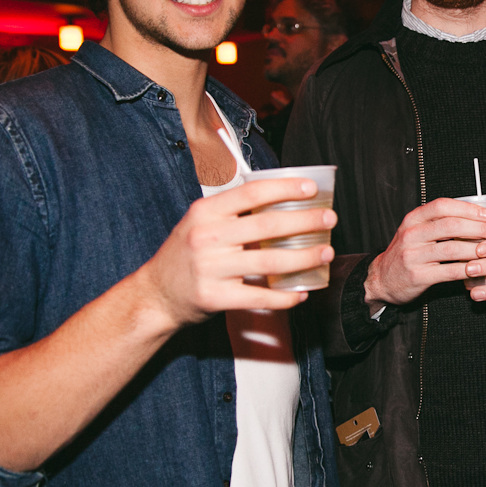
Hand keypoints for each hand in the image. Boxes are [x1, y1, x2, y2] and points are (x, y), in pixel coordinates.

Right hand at [139, 177, 336, 327]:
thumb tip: (281, 198)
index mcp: (205, 212)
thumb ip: (232, 212)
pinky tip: (302, 292)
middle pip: (267, 226)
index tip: (311, 189)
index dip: (285, 188)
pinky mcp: (215, 298)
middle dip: (305, 221)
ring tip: (326, 253)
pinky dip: (285, 296)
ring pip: (270, 263)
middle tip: (329, 220)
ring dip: (305, 258)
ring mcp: (211, 269)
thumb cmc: (186, 254)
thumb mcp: (200, 222)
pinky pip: (260, 298)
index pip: (251, 193)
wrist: (155, 294)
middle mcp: (207, 237)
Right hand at [365, 198, 485, 306]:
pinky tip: (480, 269)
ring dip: (478, 249)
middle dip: (479, 228)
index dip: (467, 209)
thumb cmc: (407, 253)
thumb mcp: (416, 231)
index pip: (442, 206)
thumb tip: (477, 218)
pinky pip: (448, 271)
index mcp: (414, 219)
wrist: (381, 280)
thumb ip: (439, 222)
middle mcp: (412, 234)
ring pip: (452, 248)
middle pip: (451, 225)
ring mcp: (413, 255)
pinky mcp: (417, 276)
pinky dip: (467, 269)